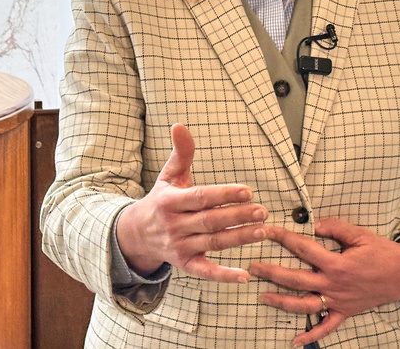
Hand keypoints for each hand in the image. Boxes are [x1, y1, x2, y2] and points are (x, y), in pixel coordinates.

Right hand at [116, 123, 268, 282]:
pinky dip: (224, 275)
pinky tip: (245, 275)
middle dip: (237, 216)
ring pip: (213, 242)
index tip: (248, 190)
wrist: (136, 234)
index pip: (201, 197)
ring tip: (263, 231)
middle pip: (210, 221)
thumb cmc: (161, 200)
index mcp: (171, 201)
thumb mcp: (168, 176)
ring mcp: (180, 246)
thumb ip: (180, 153)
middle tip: (263, 211)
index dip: (224, 194)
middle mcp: (175, 225)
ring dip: (239, 239)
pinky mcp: (186, 264)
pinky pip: (205, 271)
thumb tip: (179, 125)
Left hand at [249, 218, 399, 345]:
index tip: (267, 231)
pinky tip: (295, 341)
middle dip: (272, 273)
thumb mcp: (360, 234)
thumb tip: (313, 224)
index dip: (283, 238)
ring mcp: (338, 301)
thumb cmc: (382, 252)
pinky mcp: (345, 312)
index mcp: (336, 263)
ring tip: (263, 297)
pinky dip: (311, 335)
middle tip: (253, 267)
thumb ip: (335, 228)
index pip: (303, 248)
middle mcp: (333, 285)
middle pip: (295, 280)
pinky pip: (326, 327)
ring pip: (304, 305)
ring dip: (282, 302)